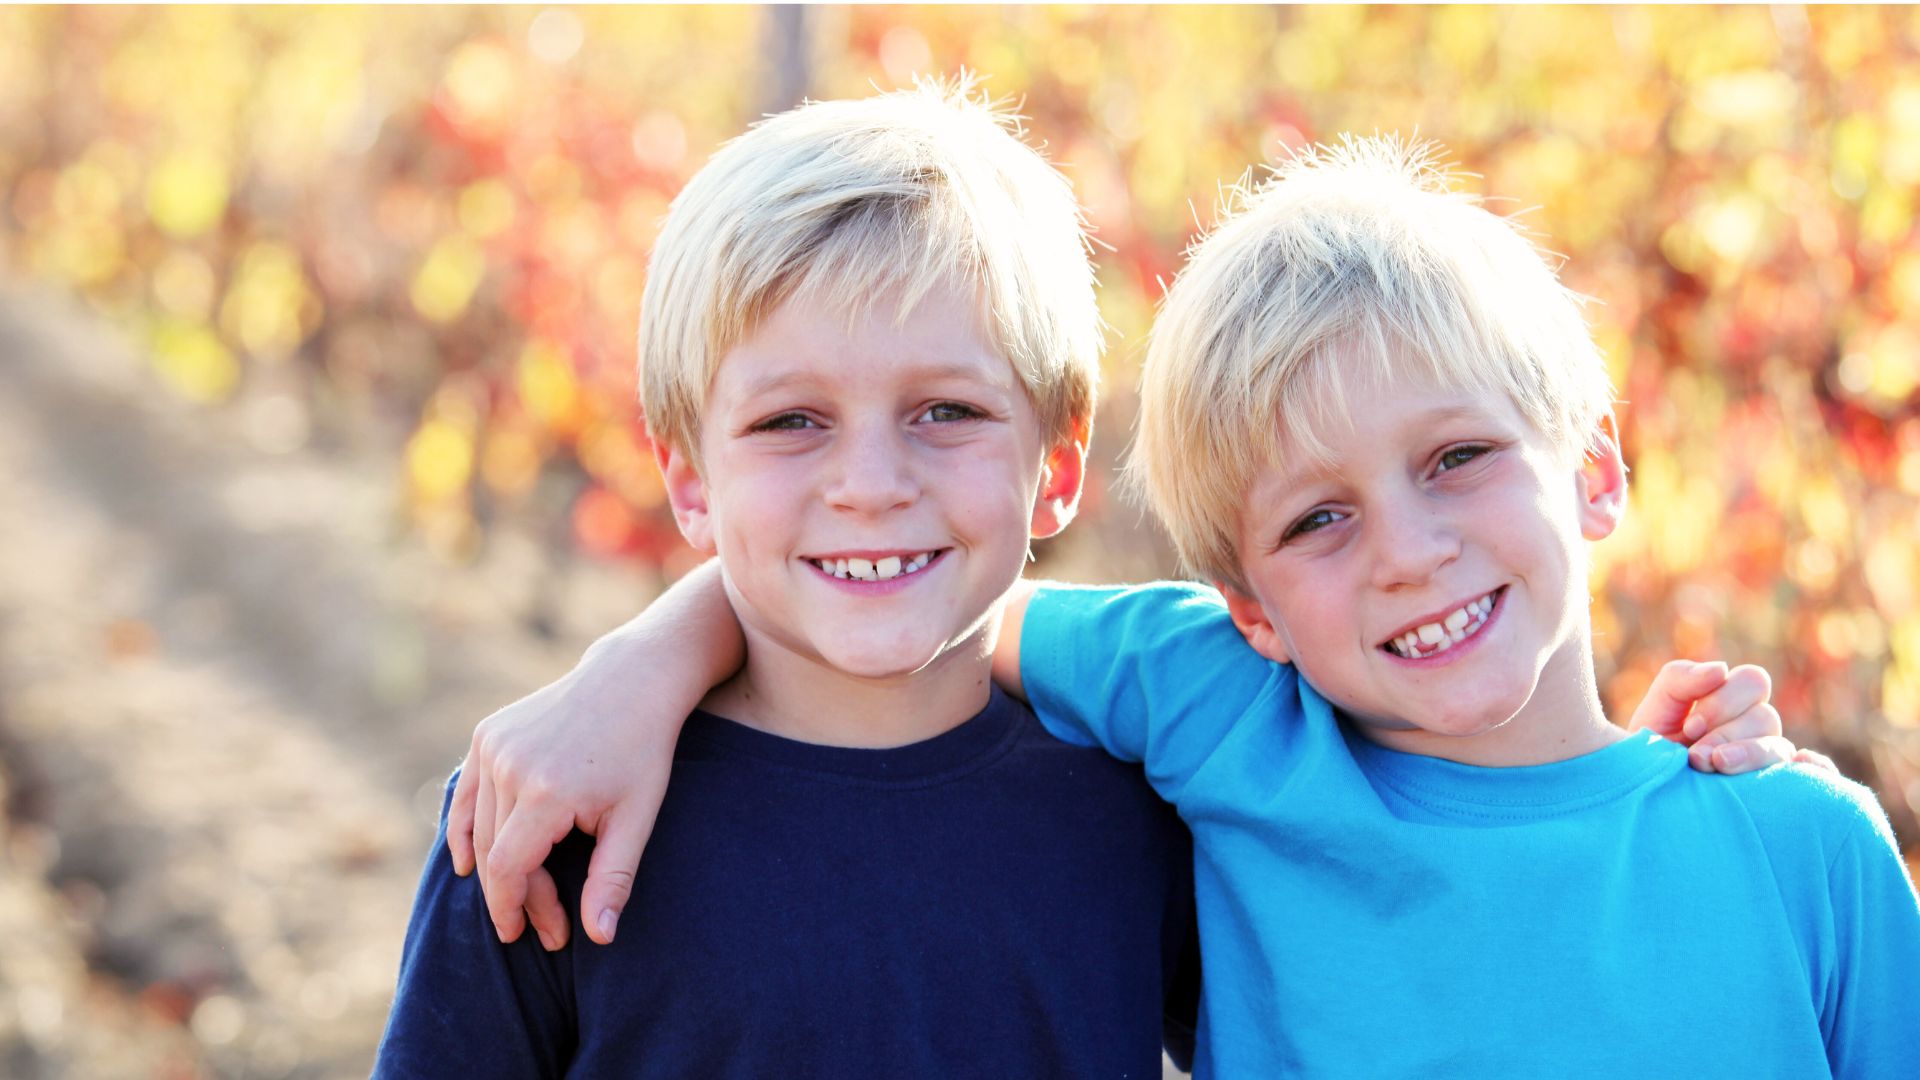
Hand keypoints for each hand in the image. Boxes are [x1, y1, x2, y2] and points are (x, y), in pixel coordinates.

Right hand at [447, 663, 677, 949]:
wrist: (630, 680)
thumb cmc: (642, 752)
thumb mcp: (637, 818)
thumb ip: (613, 879)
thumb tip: (599, 938)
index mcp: (547, 791)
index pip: (509, 870)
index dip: (517, 909)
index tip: (532, 935)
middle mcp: (510, 766)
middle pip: (495, 853)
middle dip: (517, 897)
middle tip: (543, 927)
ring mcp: (493, 746)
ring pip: (481, 828)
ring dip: (497, 870)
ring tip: (523, 899)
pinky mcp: (486, 734)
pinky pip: (467, 796)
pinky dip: (466, 830)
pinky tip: (470, 863)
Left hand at [1625, 659, 1816, 773]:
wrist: (1647, 796)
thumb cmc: (1651, 752)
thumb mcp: (1657, 709)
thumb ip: (1680, 679)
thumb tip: (1720, 670)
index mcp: (1734, 702)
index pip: (1754, 681)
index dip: (1724, 700)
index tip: (1690, 727)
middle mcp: (1757, 729)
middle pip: (1765, 716)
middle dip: (1725, 734)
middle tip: (1695, 755)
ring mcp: (1770, 760)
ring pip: (1779, 747)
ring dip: (1746, 755)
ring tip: (1713, 766)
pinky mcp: (1780, 791)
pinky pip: (1816, 774)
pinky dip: (1816, 768)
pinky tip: (1801, 766)